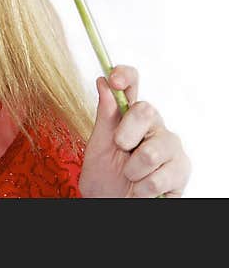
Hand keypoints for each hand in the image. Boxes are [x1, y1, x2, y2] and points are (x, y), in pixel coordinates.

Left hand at [78, 64, 191, 197]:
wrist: (112, 203)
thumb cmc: (105, 175)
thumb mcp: (97, 145)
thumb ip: (104, 116)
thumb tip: (103, 83)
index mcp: (129, 114)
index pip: (133, 83)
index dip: (125, 75)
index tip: (114, 80)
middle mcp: (154, 125)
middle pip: (146, 111)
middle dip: (125, 134)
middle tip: (120, 149)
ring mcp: (171, 146)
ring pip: (152, 151)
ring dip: (132, 170)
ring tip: (130, 176)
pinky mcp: (182, 169)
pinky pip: (160, 177)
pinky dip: (143, 188)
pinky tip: (141, 189)